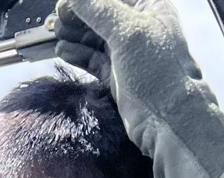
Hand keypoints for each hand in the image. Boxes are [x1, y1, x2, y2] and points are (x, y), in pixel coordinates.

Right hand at [54, 0, 223, 177]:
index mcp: (150, 9)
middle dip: (77, 16)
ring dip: (74, 34)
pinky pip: (92, 58)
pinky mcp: (117, 75)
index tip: (63, 4)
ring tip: (56, 35)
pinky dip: (77, 53)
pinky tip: (63, 50)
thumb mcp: (128, 32)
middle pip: (100, 15)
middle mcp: (139, 28)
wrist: (167, 119)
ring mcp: (127, 53)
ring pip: (93, 37)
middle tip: (56, 21)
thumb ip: (98, 9)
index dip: (87, 0)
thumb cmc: (159, 72)